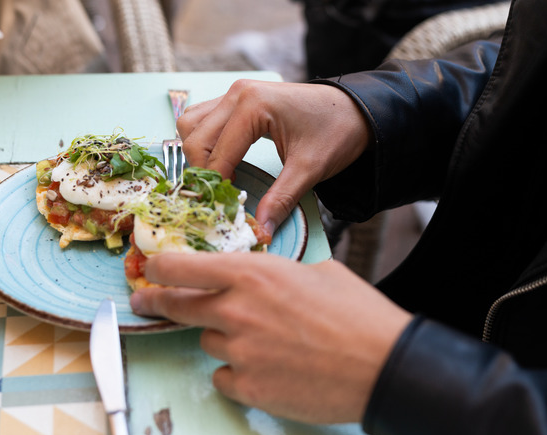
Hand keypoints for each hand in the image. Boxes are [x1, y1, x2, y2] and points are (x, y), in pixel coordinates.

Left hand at [130, 252, 411, 423]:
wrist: (381, 364)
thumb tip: (263, 280)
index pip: (182, 266)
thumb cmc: (356, 313)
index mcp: (252, 273)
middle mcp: (235, 310)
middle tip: (144, 302)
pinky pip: (224, 376)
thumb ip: (276, 274)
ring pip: (208, 342)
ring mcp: (239, 351)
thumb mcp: (317, 272)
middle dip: (155, 302)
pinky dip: (238, 372)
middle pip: (177, 305)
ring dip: (224, 339)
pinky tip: (267, 368)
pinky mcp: (248, 387)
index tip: (149, 271)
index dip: (159, 268)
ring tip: (264, 342)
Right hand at [178, 80, 370, 234]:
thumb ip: (280, 199)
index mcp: (252, 105)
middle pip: (193, 138)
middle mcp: (237, 93)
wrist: (355, 110)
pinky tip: (224, 162)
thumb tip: (259, 231)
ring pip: (191, 126)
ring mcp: (235, 92)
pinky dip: (204, 142)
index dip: (215, 186)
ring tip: (222, 178)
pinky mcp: (237, 97)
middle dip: (202, 172)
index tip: (222, 211)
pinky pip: (203, 119)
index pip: (215, 154)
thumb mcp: (309, 170)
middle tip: (221, 196)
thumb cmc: (336, 133)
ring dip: (198, 155)